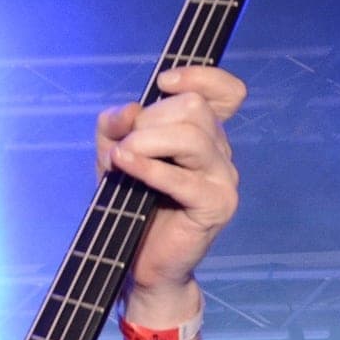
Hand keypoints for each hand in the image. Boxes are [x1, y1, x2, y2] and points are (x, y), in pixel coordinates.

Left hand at [96, 66, 243, 315]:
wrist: (140, 263)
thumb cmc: (130, 205)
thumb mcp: (114, 157)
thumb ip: (115, 128)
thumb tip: (129, 110)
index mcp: (203, 134)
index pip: (226, 92)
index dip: (201, 76)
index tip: (163, 82)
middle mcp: (219, 151)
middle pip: (193, 109)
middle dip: (149, 121)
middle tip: (125, 146)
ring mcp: (223, 178)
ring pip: (192, 136)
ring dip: (146, 142)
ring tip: (121, 159)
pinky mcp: (217, 204)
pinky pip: (183, 177)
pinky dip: (149, 168)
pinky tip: (126, 166)